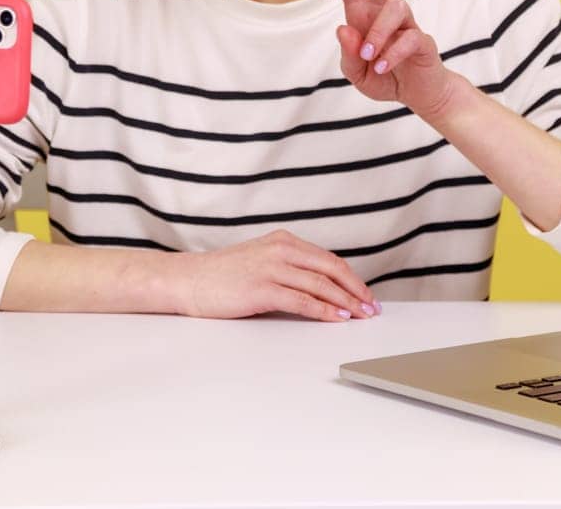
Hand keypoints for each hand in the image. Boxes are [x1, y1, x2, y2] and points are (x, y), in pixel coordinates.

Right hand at [174, 229, 380, 321]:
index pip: (328, 259)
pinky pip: (302, 301)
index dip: (351, 278)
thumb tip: (321, 290)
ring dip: (346, 302)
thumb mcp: (261, 262)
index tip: (365, 294)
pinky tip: (336, 318)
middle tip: (372, 307)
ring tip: (361, 316)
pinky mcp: (262, 288)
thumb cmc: (222, 276)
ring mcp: (271, 268)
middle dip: (355, 290)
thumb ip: (288, 269)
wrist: (188, 280)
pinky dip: (324, 310)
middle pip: (331, 270)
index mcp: (283, 241)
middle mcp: (281, 250)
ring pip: (320, 285)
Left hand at [332, 0, 458, 121]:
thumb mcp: (356, 73)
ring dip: (377, 34)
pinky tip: (385, 68)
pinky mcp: (422, 40)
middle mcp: (384, 12)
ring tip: (372, 59)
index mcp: (363, 15)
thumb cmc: (385, 77)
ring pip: (393, 7)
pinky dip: (391, 56)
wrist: (420, 97)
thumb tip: (344, 28)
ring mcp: (406, 24)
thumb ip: (348, 54)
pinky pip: (407, 38)